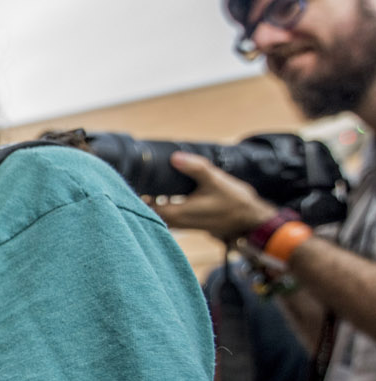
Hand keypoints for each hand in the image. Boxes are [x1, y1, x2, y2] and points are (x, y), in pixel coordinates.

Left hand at [145, 152, 276, 243]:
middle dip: (142, 191)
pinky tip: (166, 187)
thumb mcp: (215, 180)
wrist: (250, 219)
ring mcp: (179, 222)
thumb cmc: (234, 203)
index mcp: (175, 214)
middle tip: (139, 172)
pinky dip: (162, 198)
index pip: (142, 205)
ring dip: (152, 195)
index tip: (131, 175)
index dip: (134, 190)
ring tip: (151, 177)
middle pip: (146, 207)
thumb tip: (175, 157)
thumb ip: (195, 168)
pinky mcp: (185, 220)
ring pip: (156, 208)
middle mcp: (173, 221)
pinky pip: (166, 209)